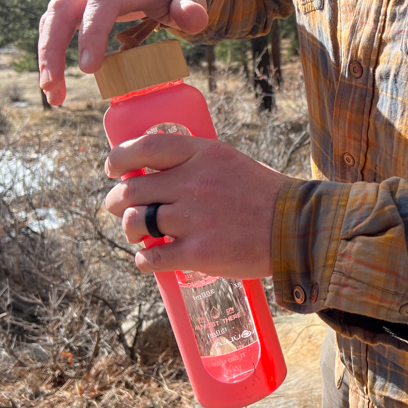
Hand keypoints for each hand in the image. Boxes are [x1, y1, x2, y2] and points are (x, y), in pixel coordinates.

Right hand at [38, 0, 207, 104]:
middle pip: (63, 8)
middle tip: (53, 87)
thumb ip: (193, 7)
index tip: (89, 68)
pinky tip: (55, 83)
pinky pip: (54, 25)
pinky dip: (50, 52)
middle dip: (53, 48)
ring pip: (52, 17)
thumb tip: (192, 19)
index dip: (92, 32)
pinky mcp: (76, 4)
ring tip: (53, 94)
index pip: (104, 1)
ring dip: (46, 56)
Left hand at [104, 133, 287, 279]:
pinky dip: (144, 259)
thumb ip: (190, 162)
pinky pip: (150, 256)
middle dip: (114, 202)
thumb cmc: (262, 195)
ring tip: (139, 234)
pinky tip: (150, 258)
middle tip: (117, 208)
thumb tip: (149, 173)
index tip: (112, 170)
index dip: (118, 159)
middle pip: (130, 191)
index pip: (142, 148)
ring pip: (134, 223)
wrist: (296, 229)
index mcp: (200, 155)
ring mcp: (193, 219)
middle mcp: (192, 183)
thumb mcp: (227, 161)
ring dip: (130, 230)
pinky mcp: (197, 253)